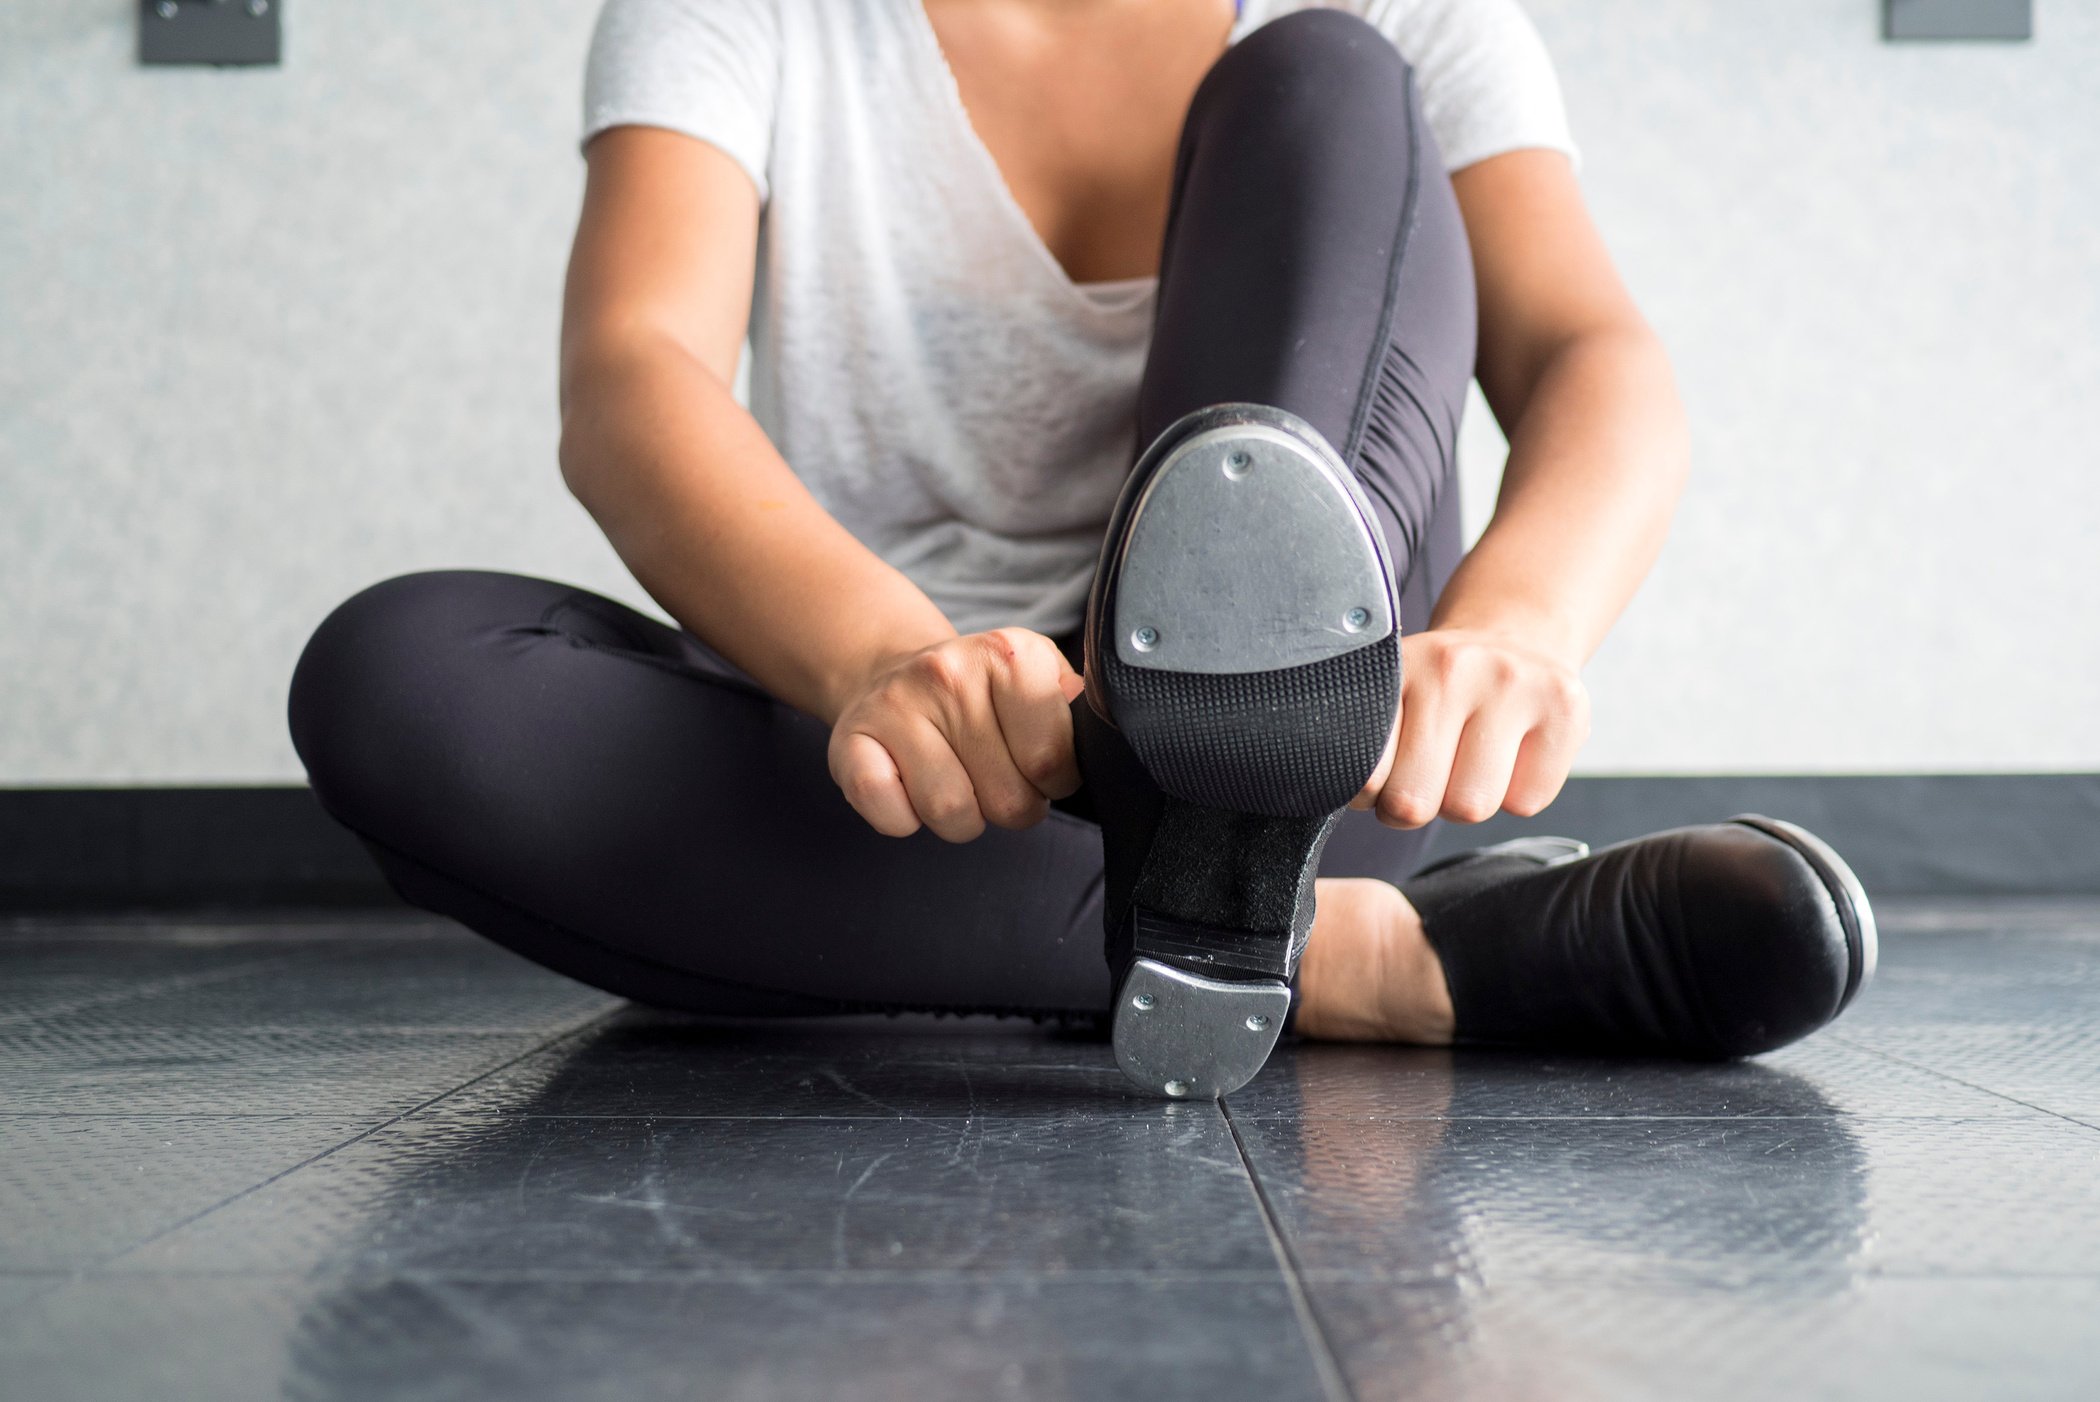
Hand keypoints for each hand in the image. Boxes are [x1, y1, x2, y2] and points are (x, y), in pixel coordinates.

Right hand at [828, 629, 1085, 840]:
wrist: (888, 672)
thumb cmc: (978, 693)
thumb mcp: (1037, 676)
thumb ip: (1075, 707)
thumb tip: (1102, 742)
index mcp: (1008, 653)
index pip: (1054, 760)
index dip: (1054, 781)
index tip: (1040, 768)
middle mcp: (949, 671)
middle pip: (1007, 798)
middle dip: (1010, 805)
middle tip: (995, 779)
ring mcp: (895, 706)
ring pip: (952, 815)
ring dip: (961, 818)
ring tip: (956, 783)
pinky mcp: (850, 743)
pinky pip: (893, 818)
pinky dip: (905, 820)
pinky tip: (909, 788)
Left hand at [1353, 628, 1589, 826]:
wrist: (1517, 636)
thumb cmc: (1445, 684)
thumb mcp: (1393, 693)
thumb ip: (1366, 737)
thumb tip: (1358, 794)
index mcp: (1400, 666)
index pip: (1366, 772)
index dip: (1370, 795)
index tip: (1380, 780)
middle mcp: (1456, 667)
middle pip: (1416, 800)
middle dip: (1414, 806)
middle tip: (1424, 778)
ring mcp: (1516, 685)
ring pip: (1471, 806)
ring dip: (1464, 803)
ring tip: (1466, 766)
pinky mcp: (1567, 710)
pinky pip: (1525, 803)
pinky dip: (1515, 796)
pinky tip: (1512, 759)